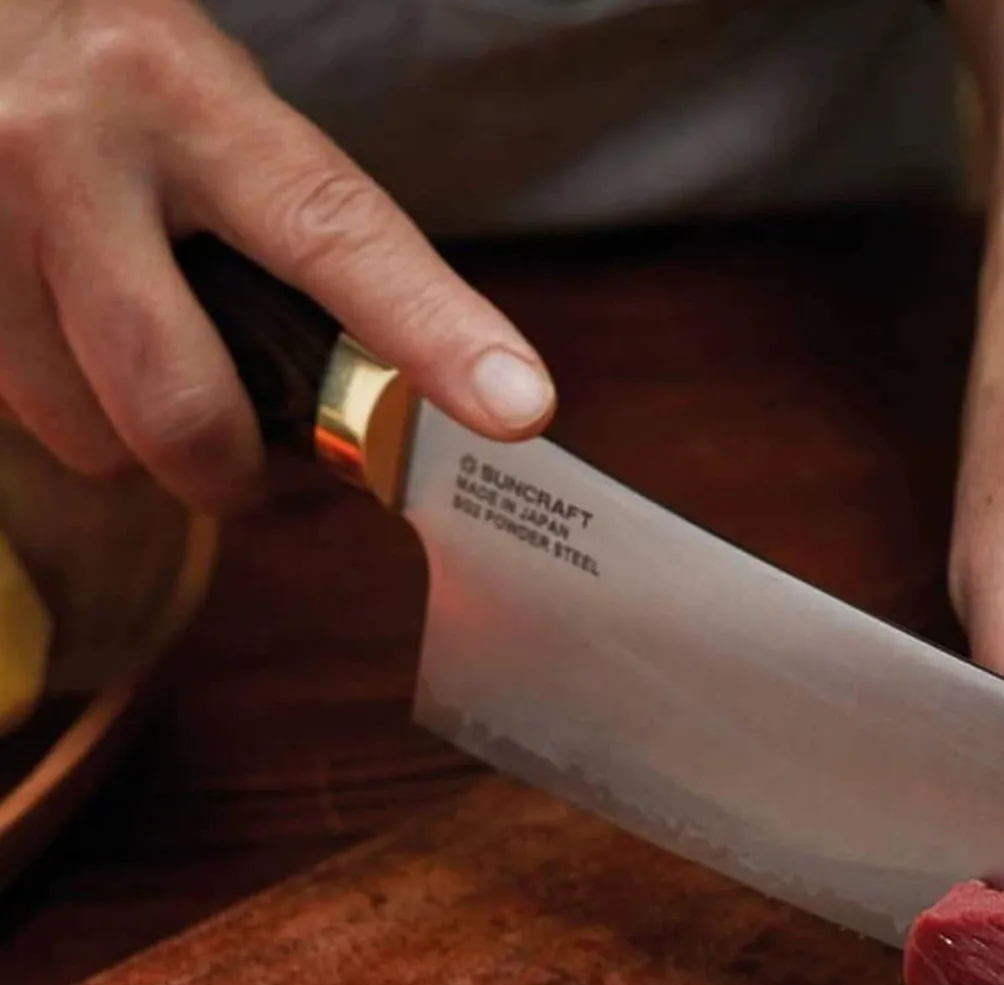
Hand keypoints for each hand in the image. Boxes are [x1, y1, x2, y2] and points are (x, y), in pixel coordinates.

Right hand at [0, 0, 554, 512]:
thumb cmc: (94, 55)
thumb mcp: (202, 95)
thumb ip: (284, 218)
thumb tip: (383, 375)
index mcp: (185, 96)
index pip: (336, 235)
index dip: (432, 334)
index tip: (517, 407)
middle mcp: (70, 150)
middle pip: (182, 407)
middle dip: (231, 475)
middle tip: (246, 464)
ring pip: (85, 433)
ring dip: (123, 435)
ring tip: (123, 354)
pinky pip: (16, 410)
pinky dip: (54, 402)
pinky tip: (52, 330)